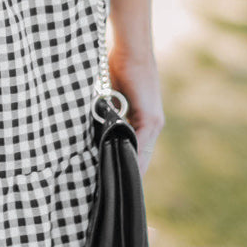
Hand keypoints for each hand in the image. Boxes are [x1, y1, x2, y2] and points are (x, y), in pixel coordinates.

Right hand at [106, 42, 164, 178]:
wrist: (130, 50)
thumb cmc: (116, 67)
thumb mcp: (109, 97)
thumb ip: (106, 116)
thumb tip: (93, 133)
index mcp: (141, 121)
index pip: (135, 152)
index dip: (125, 168)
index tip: (114, 186)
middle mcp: (151, 124)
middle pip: (140, 159)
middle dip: (128, 176)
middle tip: (115, 196)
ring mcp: (153, 122)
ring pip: (141, 156)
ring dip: (129, 171)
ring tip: (117, 190)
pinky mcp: (151, 118)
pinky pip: (140, 146)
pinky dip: (132, 159)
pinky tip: (122, 171)